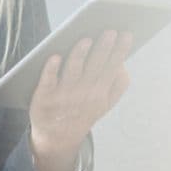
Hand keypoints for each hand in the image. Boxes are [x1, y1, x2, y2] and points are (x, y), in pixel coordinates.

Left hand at [29, 30, 132, 170]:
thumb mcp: (104, 104)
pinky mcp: (44, 97)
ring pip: (73, 71)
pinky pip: (48, 81)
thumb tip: (122, 63)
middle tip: (110, 31)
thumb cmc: (82, 113)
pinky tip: (55, 56)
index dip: (120, 52)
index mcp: (99, 93)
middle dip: (103, 49)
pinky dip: (51, 70)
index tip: (126, 34)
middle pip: (94, 67)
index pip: (112, 68)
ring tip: (86, 39)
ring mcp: (63, 96)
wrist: (57, 140)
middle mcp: (83, 94)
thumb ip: (117, 86)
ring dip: (79, 55)